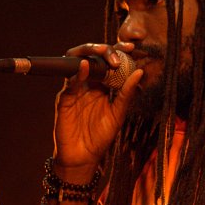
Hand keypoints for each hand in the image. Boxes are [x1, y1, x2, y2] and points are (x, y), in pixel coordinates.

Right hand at [52, 41, 142, 181]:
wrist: (83, 157)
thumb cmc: (100, 136)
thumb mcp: (118, 114)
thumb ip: (127, 93)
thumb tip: (140, 72)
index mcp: (102, 85)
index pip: (108, 61)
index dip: (117, 51)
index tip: (131, 47)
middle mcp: (88, 83)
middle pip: (92, 56)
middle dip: (104, 49)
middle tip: (117, 52)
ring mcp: (75, 89)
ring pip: (76, 62)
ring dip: (89, 53)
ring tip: (102, 53)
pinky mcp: (64, 99)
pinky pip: (69, 82)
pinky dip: (77, 73)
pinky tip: (85, 67)